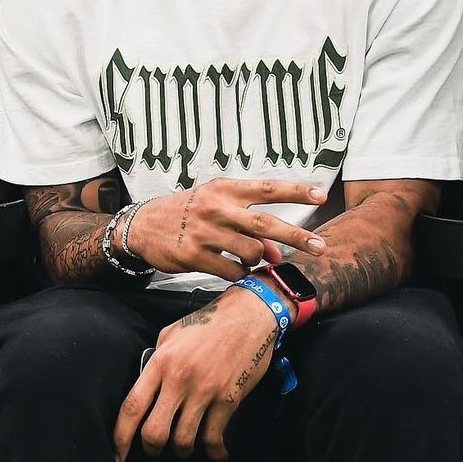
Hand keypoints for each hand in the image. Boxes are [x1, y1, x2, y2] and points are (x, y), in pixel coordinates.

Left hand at [112, 286, 279, 461]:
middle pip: (155, 432)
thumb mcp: (170, 334)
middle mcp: (180, 379)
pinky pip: (214, 437)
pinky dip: (213, 451)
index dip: (120, 436)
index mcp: (161, 362)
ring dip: (181, 450)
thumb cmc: (206, 323)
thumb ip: (155, 361)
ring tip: (183, 446)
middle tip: (154, 449)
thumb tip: (145, 386)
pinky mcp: (229, 399)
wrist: (247, 316)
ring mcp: (205, 391)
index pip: (133, 406)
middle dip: (151, 448)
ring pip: (184, 440)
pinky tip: (215, 453)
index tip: (117, 454)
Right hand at [125, 178, 327, 278]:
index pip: (267, 188)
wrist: (142, 225)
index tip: (320, 194)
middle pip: (265, 223)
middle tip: (320, 246)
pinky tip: (233, 268)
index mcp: (224, 189)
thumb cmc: (186, 212)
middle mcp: (216, 208)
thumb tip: (276, 251)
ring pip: (251, 252)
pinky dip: (240, 273)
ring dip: (258, 260)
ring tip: (249, 258)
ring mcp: (205, 232)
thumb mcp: (216, 208)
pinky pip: (232, 271)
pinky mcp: (194, 256)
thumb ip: (248, 225)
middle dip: (296, 235)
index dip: (296, 191)